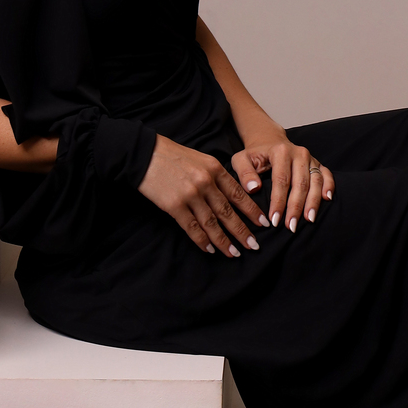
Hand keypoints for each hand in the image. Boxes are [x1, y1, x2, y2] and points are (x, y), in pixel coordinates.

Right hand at [138, 134, 267, 257]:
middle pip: (228, 211)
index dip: (252, 211)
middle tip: (254, 246)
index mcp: (215, 169)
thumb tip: (231, 196)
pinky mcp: (174, 205)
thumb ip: (216, 176)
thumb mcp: (201, 159)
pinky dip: (202, 240)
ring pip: (212, 223)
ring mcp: (190, 194)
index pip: (238, 194)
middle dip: (242, 231)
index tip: (263, 224)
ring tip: (234, 253)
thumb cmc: (173, 156)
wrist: (144, 154)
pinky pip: (192, 227)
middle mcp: (206, 182)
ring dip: (224, 240)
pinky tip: (210, 249)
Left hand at [231, 133, 333, 233]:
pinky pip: (327, 175)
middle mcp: (299, 153)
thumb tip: (254, 188)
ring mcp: (310, 158)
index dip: (279, 201)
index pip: (281, 180)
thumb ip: (244, 173)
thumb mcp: (241, 160)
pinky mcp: (318, 163)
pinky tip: (327, 199)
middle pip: (300, 183)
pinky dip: (329, 186)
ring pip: (315, 181)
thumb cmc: (255, 155)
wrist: (270, 141)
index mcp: (280, 151)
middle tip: (291, 226)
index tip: (274, 220)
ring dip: (313, 202)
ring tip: (309, 219)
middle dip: (296, 207)